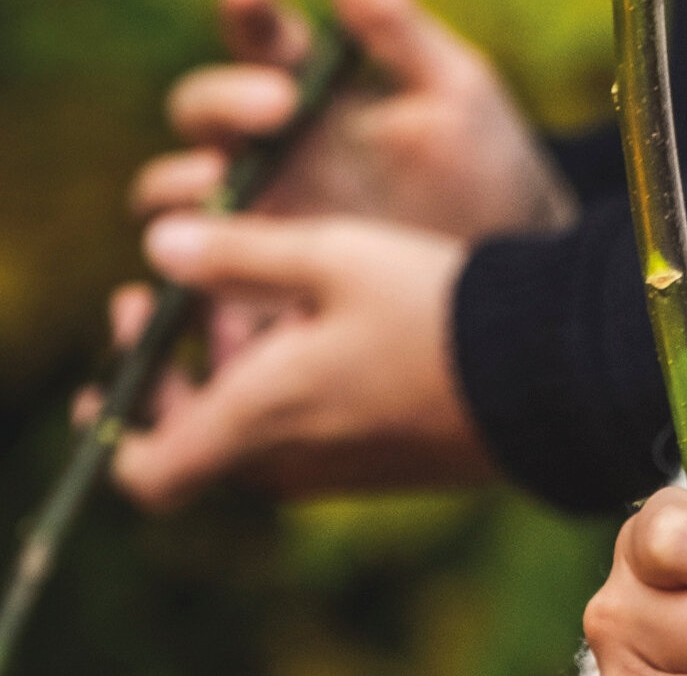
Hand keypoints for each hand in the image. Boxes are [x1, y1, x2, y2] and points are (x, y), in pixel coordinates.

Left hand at [83, 214, 492, 507]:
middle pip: (197, 441)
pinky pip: (313, 434)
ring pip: (257, 432)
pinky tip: (337, 323)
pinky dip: (297, 387)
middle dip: (182, 366)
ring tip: (275, 296)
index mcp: (256, 421)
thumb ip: (239, 251)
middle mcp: (288, 463)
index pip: (146, 467)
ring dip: (243, 372)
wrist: (545, 370)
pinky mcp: (386, 463)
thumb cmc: (435, 307)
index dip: (118, 418)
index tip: (124, 348)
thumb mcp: (333, 256)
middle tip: (191, 294)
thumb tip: (157, 241)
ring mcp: (340, 469)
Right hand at [132, 0, 574, 240]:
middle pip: (198, 111)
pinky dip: (185, 271)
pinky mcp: (252, 286)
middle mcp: (267, 147)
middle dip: (223, 100)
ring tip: (223, 181)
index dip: (244, 7)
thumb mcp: (452, 91)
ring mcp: (255, 216)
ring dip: (180, 185)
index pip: (258, 37)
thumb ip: (394, 23)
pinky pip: (193, 283)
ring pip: (172, 198)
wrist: (511, 268)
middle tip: (279, 105)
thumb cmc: (485, 166)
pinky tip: (212, 264)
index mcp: (309, 87)